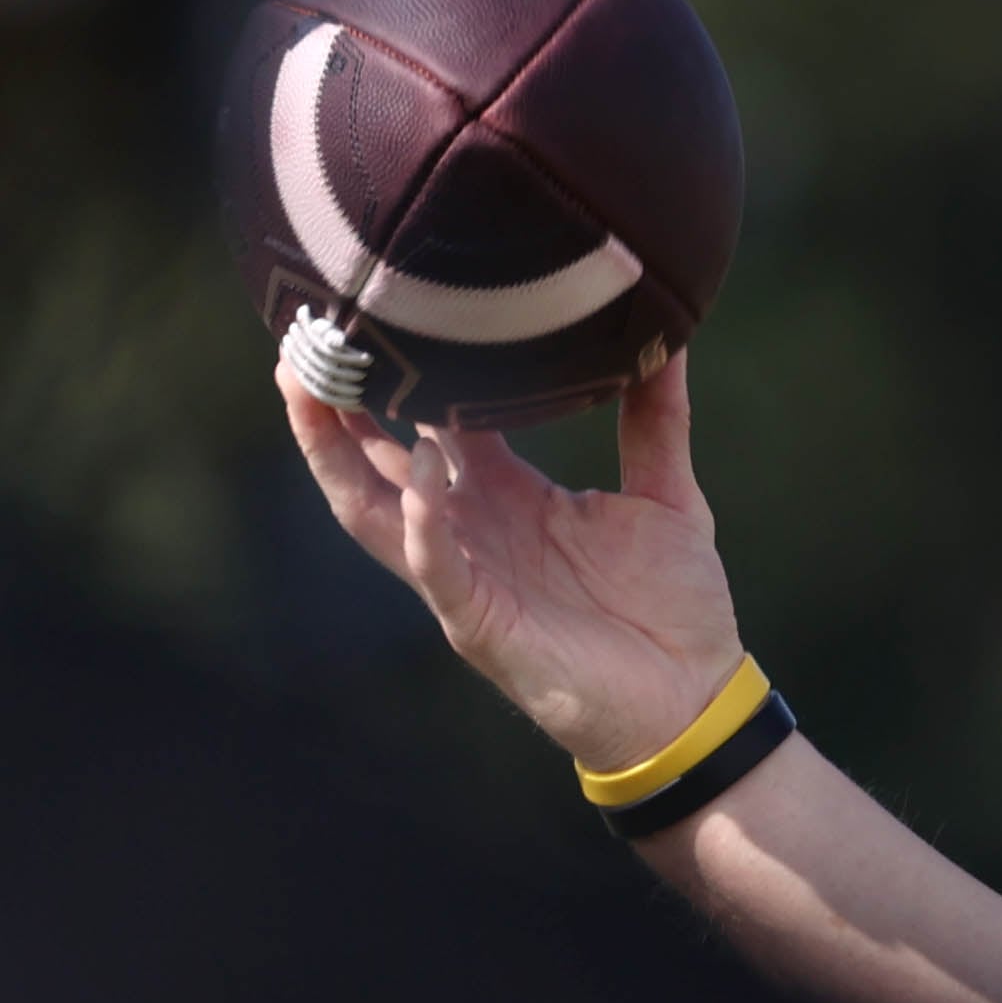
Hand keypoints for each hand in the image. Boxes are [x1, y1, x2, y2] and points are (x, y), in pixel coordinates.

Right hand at [279, 351, 742, 770]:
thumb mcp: (667, 497)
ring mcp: (466, 576)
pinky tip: (419, 471)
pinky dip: (422, 521)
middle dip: (334, 401)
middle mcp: (472, 527)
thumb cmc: (674, 608)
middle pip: (376, 456)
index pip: (433, 418)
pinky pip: (435, 568)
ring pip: (373, 509)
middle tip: (304, 333)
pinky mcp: (479, 624)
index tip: (379, 303)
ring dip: (336, 452)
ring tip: (311, 387)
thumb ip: (656, 420)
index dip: (402, 370)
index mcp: (507, 493)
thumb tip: (664, 337)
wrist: (695, 699)